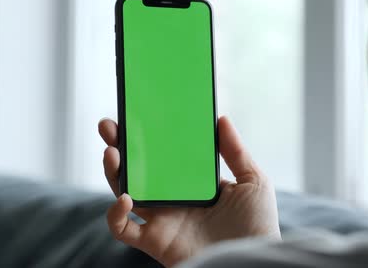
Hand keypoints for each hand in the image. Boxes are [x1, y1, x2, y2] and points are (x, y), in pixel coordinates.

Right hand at [98, 116, 280, 267]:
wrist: (252, 260)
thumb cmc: (258, 224)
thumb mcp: (252, 180)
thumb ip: (235, 151)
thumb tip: (221, 118)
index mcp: (193, 183)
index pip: (164, 155)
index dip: (150, 137)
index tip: (139, 114)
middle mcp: (173, 199)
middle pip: (137, 169)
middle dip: (119, 146)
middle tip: (109, 125)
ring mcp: (162, 219)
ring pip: (124, 192)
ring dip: (112, 170)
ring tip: (112, 149)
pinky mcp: (155, 240)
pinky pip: (122, 229)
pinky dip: (114, 214)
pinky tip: (126, 197)